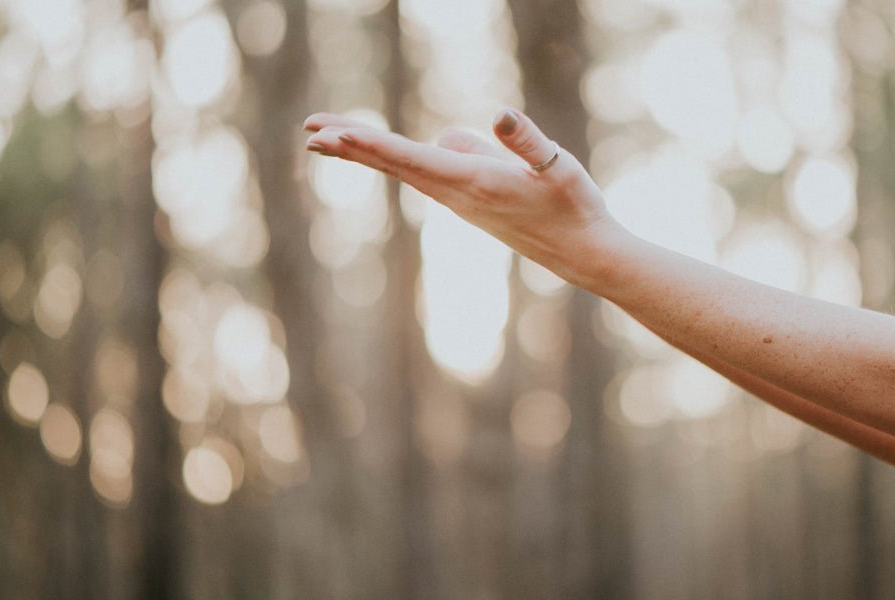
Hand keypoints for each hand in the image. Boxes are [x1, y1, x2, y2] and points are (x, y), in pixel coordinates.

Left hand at [302, 109, 628, 286]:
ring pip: (405, 168)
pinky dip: (394, 159)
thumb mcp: (558, 167)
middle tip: (309, 132)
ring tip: (330, 136)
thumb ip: (527, 142)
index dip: (370, 144)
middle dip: (351, 146)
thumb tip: (498, 116)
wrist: (585, 254)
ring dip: (366, 151)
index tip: (333, 135)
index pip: (411, 158)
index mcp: (474, 181)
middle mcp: (458, 194)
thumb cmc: (575, 207)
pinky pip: (423, 173)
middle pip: (394, 164)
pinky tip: (387, 151)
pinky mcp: (469, 201)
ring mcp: (461, 200)